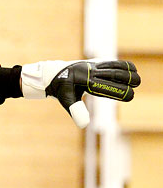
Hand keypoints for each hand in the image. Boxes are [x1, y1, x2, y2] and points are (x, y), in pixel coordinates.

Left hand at [21, 59, 140, 127]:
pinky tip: (129, 69)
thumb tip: (84, 125)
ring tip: (136, 78)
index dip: (121, 92)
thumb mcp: (66, 100)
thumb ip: (76, 111)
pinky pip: (110, 62)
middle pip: (114, 74)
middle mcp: (90, 71)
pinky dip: (121, 64)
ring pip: (114, 66)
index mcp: (85, 81)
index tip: (131, 96)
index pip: (107, 87)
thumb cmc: (60, 89)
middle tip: (137, 85)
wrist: (51, 74)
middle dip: (128, 79)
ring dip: (127, 71)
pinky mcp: (93, 62)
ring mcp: (92, 65)